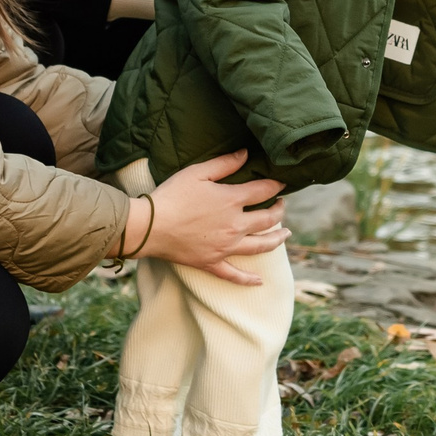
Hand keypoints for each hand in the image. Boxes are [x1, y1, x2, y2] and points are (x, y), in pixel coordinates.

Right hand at [137, 151, 289, 284]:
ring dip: (276, 240)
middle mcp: (235, 226)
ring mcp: (225, 247)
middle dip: (279, 211)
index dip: (275, 186)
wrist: (150, 226)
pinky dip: (248, 279)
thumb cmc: (172, 196)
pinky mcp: (212, 262)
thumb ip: (224, 163)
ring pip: (260, 246)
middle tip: (282, 206)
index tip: (282, 184)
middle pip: (267, 220)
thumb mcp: (197, 172)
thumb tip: (246, 154)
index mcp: (232, 201)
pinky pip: (234, 274)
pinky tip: (259, 281)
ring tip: (286, 234)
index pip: (263, 191)